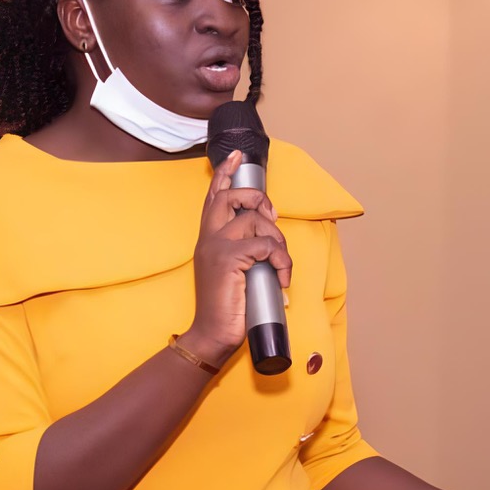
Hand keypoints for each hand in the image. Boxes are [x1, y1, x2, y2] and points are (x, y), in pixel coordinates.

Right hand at [179, 149, 291, 366]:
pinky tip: (281, 277)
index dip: (225, 174)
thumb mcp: (233, 272)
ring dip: (278, 240)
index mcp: (208, 239)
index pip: (213, 197)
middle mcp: (208, 238)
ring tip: (280, 264)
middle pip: (231, 196)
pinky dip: (281, 260)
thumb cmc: (226, 306)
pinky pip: (265, 245)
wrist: (212, 333)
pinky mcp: (229, 259)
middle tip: (272, 218)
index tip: (236, 156)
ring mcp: (217, 247)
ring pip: (255, 220)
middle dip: (258, 199)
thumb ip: (245, 252)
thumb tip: (270, 243)